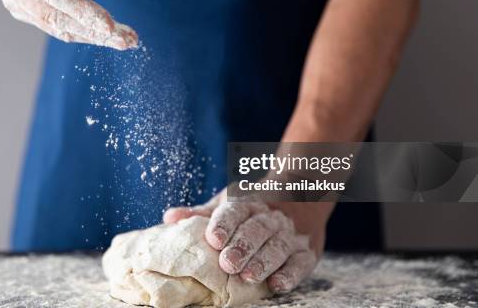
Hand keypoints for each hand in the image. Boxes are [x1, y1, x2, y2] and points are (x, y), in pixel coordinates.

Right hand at [0, 0, 137, 48]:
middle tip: (128, 40)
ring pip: (55, 26)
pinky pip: (53, 25)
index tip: (109, 26)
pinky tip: (103, 35)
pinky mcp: (21, 10)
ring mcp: (13, 0)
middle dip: (93, 31)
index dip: (82, 11)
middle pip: (55, 16)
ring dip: (91, 36)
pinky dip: (80, 32)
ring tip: (124, 40)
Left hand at [164, 194, 331, 292]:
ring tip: (248, 276)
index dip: (224, 224)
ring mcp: (290, 233)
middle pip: (256, 230)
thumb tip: (169, 217)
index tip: (213, 238)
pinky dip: (291, 273)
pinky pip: (301, 262)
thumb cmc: (253, 205)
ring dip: (264, 261)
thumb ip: (202, 214)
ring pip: (278, 246)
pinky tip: (277, 284)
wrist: (301, 192)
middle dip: (242, 246)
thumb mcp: (229, 201)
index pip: (235, 210)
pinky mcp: (308, 250)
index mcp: (248, 202)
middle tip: (228, 263)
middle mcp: (270, 216)